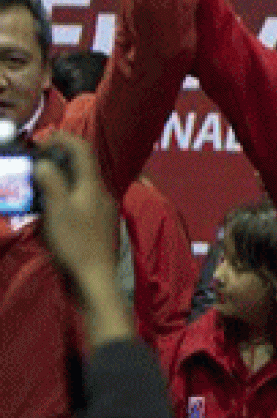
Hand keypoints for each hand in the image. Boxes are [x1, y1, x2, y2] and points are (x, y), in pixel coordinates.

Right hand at [34, 132, 131, 346]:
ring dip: (58, 180)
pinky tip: (48, 209)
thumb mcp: (57, 210)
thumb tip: (44, 163)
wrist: (94, 279)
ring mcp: (102, 209)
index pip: (82, 149)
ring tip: (36, 186)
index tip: (40, 144)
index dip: (61, 139)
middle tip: (34, 165)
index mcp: (94, 186)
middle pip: (81, 166)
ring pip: (79, 184)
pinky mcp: (97, 224)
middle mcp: (102, 194)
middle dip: (57, 160)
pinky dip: (63, 197)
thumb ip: (51, 183)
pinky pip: (79, 201)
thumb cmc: (76, 244)